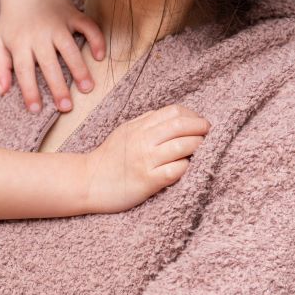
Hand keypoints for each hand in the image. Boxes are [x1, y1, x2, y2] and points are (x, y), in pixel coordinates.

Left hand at [0, 0, 104, 113]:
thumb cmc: (12, 19)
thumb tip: (2, 92)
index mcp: (19, 42)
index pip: (23, 71)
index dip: (29, 91)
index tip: (35, 110)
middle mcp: (39, 34)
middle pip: (49, 64)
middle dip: (58, 86)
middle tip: (66, 107)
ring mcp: (57, 23)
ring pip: (70, 48)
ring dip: (80, 69)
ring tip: (88, 88)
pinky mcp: (72, 14)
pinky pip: (88, 27)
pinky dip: (96, 40)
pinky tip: (100, 56)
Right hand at [82, 105, 210, 212]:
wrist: (87, 182)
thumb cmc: (108, 159)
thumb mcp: (124, 132)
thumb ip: (145, 122)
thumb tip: (172, 115)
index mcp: (138, 127)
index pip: (173, 112)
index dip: (191, 115)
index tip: (197, 124)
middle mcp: (142, 140)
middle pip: (182, 125)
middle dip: (201, 128)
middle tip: (208, 134)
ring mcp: (146, 160)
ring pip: (184, 146)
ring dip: (198, 147)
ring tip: (201, 151)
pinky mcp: (148, 181)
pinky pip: (177, 170)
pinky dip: (187, 167)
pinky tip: (186, 168)